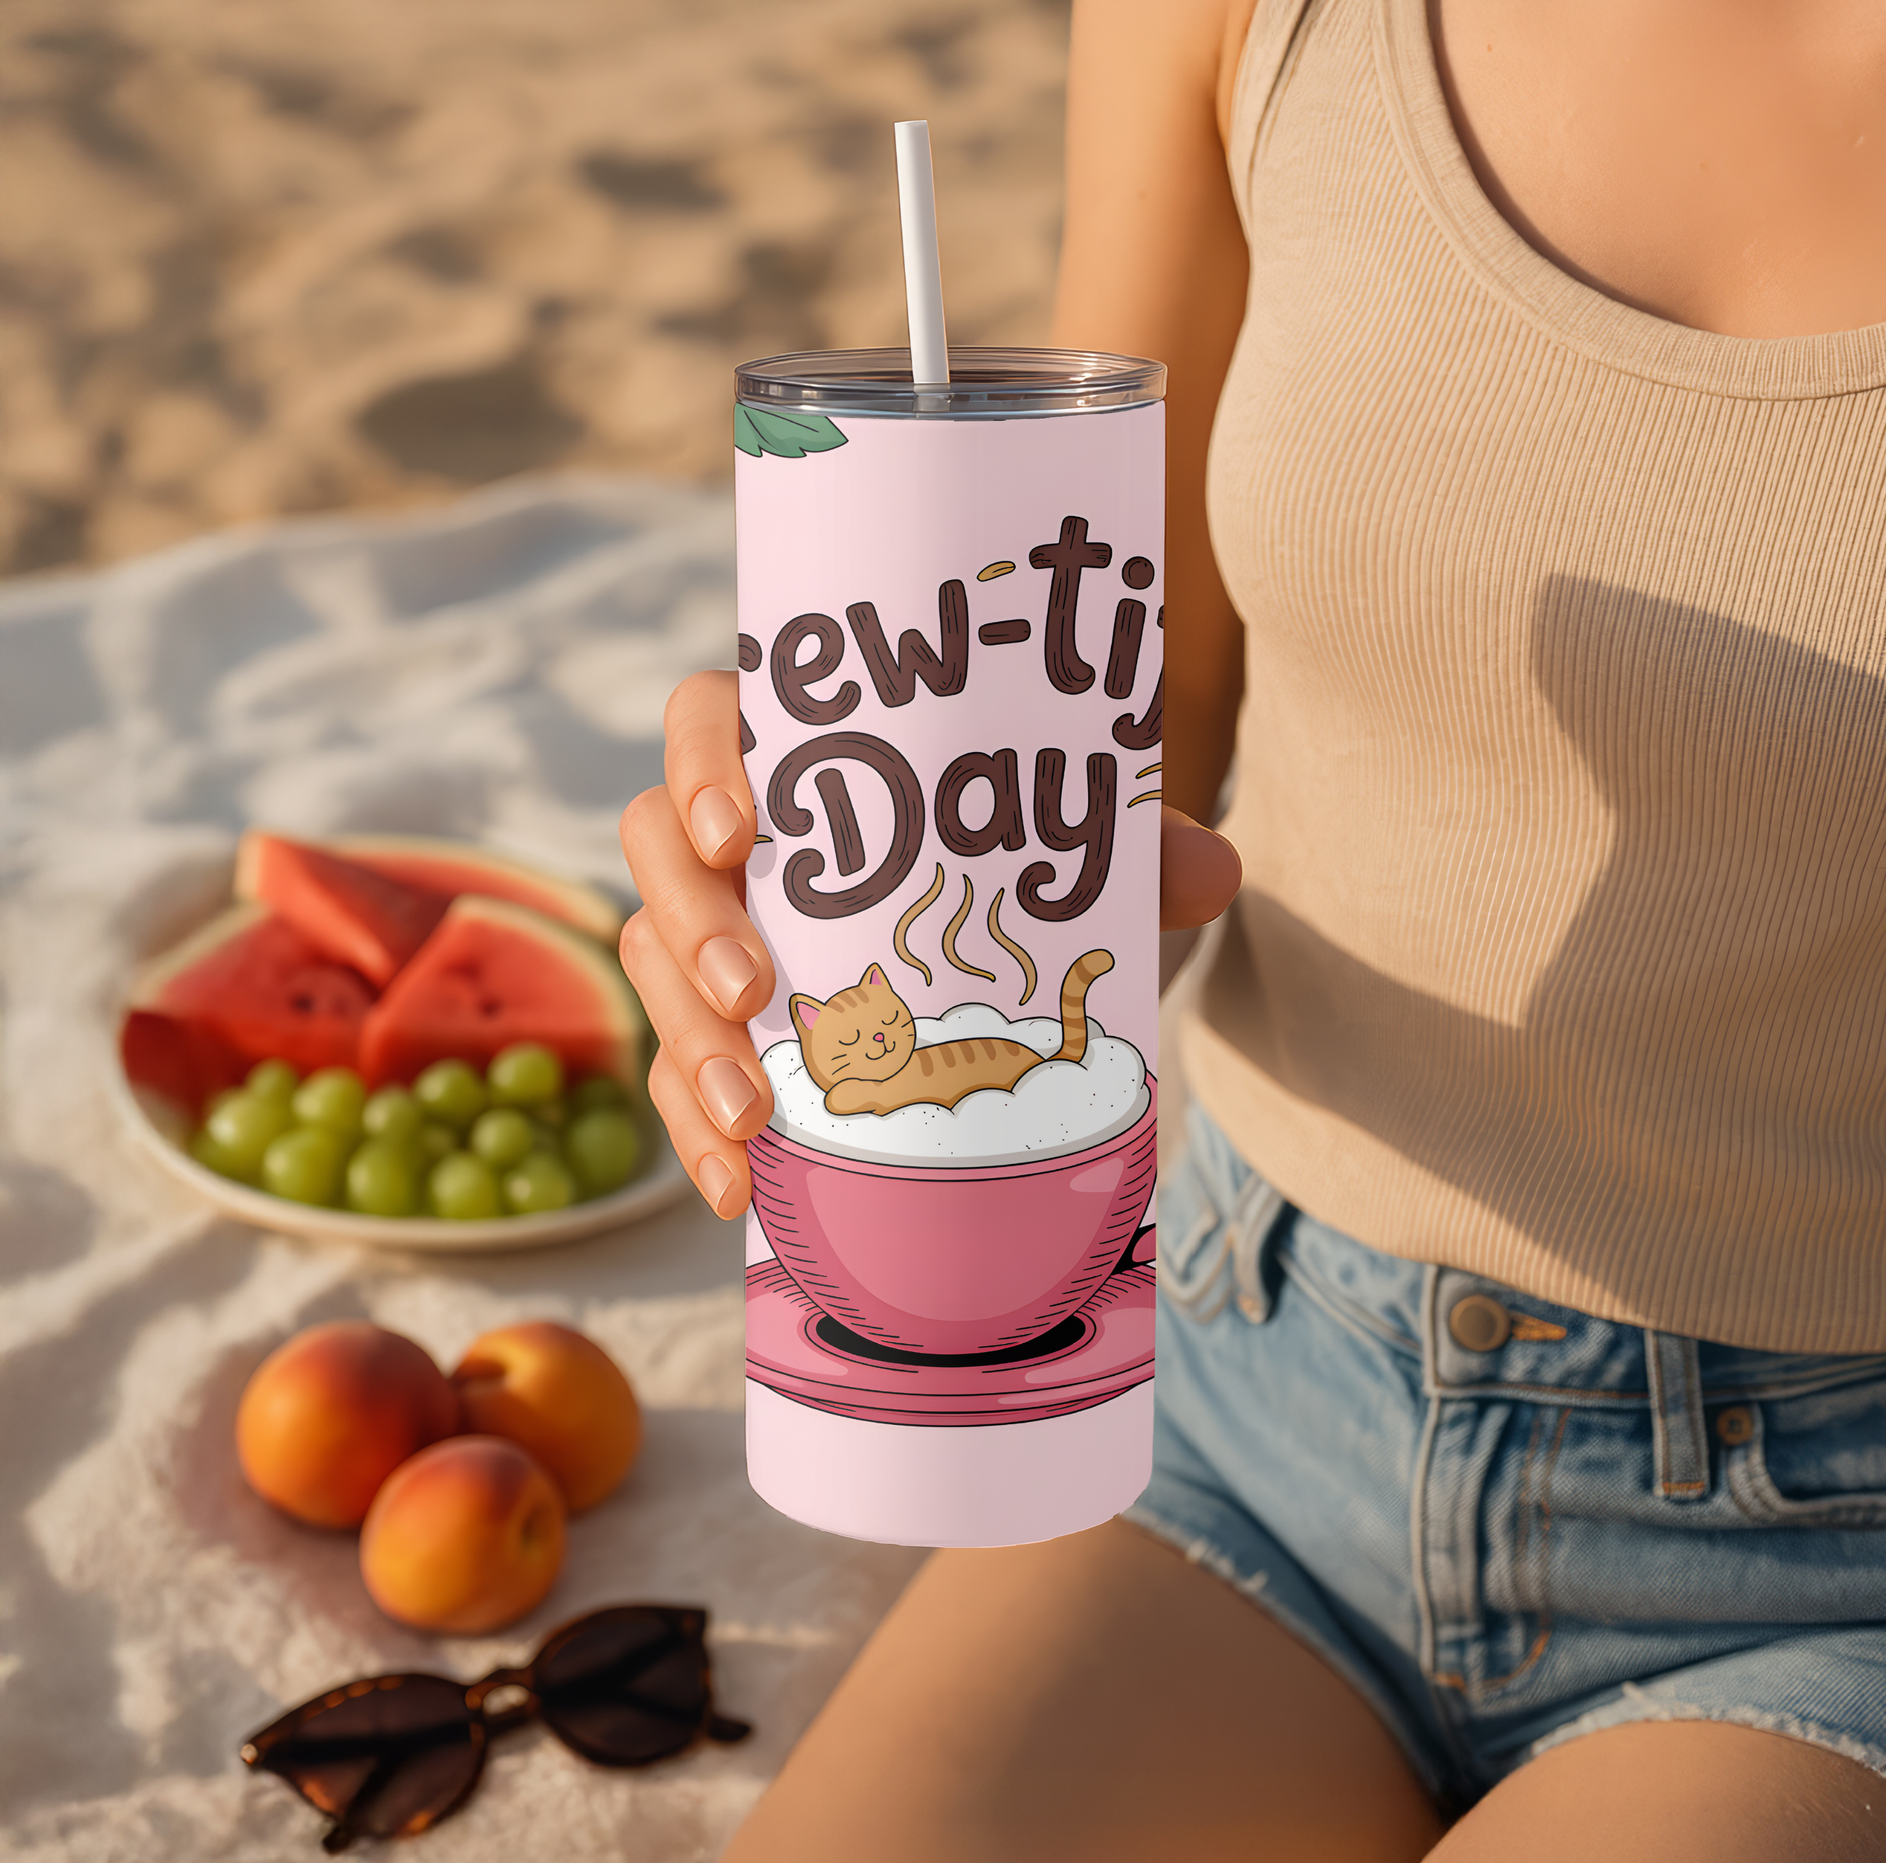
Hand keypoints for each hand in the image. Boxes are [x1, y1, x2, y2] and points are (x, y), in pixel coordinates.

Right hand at [620, 670, 1241, 1220]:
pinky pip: (673, 1073)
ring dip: (688, 1042)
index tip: (741, 828)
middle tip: (754, 990)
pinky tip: (737, 1187)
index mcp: (799, 760)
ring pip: (650, 965)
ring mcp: (709, 936)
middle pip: (656, 849)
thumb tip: (1215, 871)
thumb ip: (1134, 851)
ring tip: (754, 1113)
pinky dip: (697, 1131)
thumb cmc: (1012, 873)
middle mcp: (733, 841)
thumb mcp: (1070, 858)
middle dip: (692, 924)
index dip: (701, 762)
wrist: (996, 976)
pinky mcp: (712, 1032)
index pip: (706, 718)